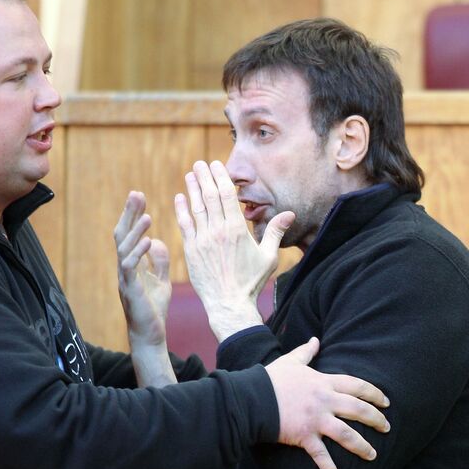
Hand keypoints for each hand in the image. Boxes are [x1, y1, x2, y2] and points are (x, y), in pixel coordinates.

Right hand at [115, 191, 170, 347]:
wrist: (151, 335)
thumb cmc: (153, 309)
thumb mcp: (161, 280)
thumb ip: (159, 261)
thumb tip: (159, 241)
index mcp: (132, 264)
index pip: (130, 233)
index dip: (133, 214)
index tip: (140, 195)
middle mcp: (125, 268)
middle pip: (122, 235)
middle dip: (129, 214)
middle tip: (136, 194)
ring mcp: (125, 279)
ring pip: (125, 249)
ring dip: (136, 231)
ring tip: (147, 215)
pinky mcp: (130, 290)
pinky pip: (131, 268)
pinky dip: (139, 253)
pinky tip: (149, 241)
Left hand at [175, 160, 293, 341]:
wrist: (229, 304)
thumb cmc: (251, 282)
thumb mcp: (269, 256)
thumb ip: (275, 232)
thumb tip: (289, 213)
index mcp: (237, 230)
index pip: (227, 196)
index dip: (220, 178)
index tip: (215, 165)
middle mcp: (218, 232)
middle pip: (210, 197)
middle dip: (204, 177)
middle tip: (200, 164)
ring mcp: (202, 240)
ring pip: (196, 208)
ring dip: (192, 189)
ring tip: (190, 174)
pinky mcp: (191, 250)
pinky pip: (185, 225)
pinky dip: (182, 210)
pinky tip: (180, 198)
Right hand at [264, 338, 391, 468]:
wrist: (251, 398)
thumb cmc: (271, 379)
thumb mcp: (291, 361)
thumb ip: (306, 352)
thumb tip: (315, 339)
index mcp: (324, 382)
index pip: (357, 386)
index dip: (375, 394)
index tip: (386, 402)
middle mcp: (325, 401)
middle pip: (359, 409)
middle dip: (376, 419)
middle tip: (387, 427)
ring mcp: (316, 419)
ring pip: (347, 434)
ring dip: (362, 446)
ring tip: (373, 455)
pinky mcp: (304, 436)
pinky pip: (320, 454)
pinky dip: (328, 468)